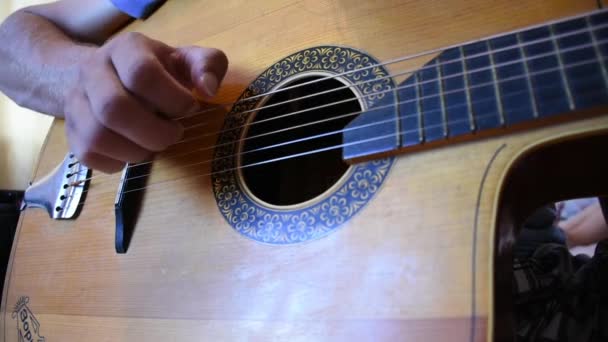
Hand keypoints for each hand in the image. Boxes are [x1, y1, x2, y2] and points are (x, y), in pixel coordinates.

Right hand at [63, 32, 227, 172]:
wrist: (106, 73)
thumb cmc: (158, 71)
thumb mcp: (186, 60)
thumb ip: (208, 65)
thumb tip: (208, 89)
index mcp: (127, 49)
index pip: (142, 73)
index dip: (172, 98)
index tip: (190, 108)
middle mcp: (94, 70)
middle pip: (114, 108)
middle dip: (154, 132)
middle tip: (174, 134)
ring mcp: (77, 101)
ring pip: (98, 136)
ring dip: (136, 151)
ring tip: (155, 145)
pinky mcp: (71, 130)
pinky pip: (88, 154)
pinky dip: (118, 162)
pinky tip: (134, 151)